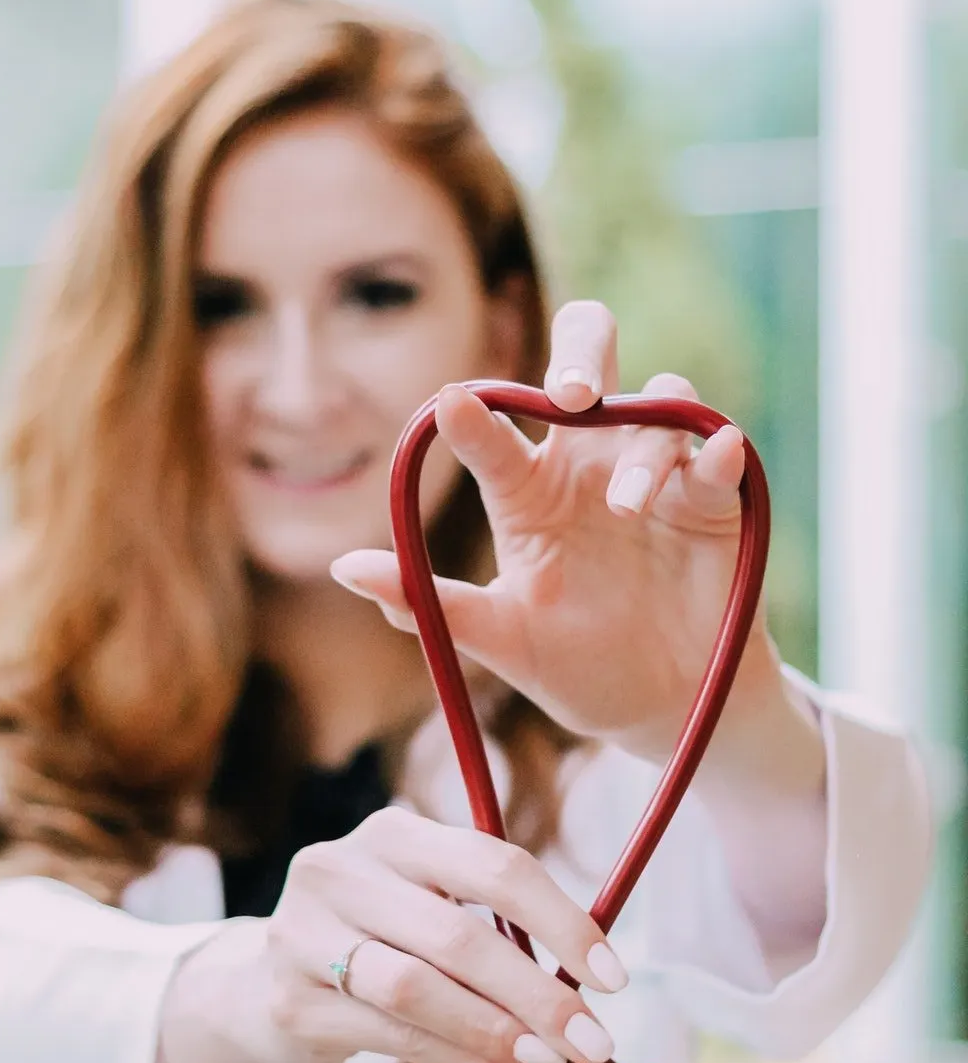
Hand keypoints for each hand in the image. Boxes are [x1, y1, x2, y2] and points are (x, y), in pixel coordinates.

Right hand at [154, 807, 627, 1062]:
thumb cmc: (377, 942)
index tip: (612, 976)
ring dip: (495, 1032)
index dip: (563, 921)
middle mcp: (340, 868)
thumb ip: (494, 929)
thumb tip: (590, 987)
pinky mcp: (290, 998)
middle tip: (593, 1040)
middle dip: (537, 993)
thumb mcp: (427, 908)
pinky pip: (391, 1034)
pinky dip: (459, 1059)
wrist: (262, 984)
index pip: (494, 865)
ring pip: (417, 987)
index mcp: (393, 833)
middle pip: (458, 932)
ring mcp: (303, 932)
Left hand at [330, 299, 782, 766]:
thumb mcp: (499, 641)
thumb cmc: (573, 666)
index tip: (450, 406)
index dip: (471, 416)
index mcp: (527, 488)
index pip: (493, 432)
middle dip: (581, 353)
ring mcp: (655, 475)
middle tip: (569, 393)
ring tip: (625, 507)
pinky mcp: (714, 500)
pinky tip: (714, 451)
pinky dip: (716, 448)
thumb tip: (345, 568)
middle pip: (587, 363)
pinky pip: (717, 455)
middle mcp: (589, 463)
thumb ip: (431, 603)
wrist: (663, 710)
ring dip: (640, 445)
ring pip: (656, 406)